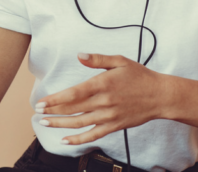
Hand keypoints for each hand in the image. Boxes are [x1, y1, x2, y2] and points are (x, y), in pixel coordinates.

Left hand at [34, 53, 173, 144]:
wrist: (160, 96)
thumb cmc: (140, 76)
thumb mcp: (120, 61)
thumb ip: (98, 59)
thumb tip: (79, 55)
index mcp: (102, 84)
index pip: (73, 94)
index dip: (55, 99)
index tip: (42, 102)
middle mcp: (104, 102)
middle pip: (72, 109)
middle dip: (52, 112)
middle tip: (37, 112)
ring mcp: (108, 116)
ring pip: (79, 123)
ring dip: (60, 125)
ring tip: (44, 124)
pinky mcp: (114, 126)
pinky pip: (93, 135)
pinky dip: (78, 139)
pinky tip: (65, 141)